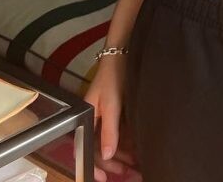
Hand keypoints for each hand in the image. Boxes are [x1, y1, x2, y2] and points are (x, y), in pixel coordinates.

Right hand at [84, 56, 136, 181]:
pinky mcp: (118, 111)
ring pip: (111, 142)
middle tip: (127, 173)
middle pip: (100, 148)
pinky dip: (127, 143)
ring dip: (122, 155)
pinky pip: (120, 133)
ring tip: (135, 166)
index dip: (92, 165)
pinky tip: (136, 151)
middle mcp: (94, 120)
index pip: (85, 148)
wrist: (124, 52)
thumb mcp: (111, 104)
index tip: (102, 179)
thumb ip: (108, 130)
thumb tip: (105, 156)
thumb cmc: (113, 76)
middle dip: (112, 164)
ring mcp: (106, 116)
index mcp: (86, 119)